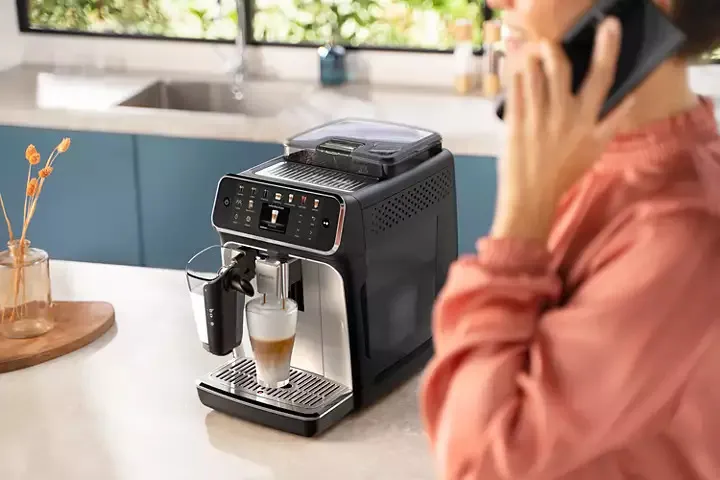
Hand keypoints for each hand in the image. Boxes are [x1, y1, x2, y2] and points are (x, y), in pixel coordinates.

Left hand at [492, 17, 634, 241]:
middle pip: (560, 68)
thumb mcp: (596, 149)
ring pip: (534, 75)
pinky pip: (514, 90)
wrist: (532, 197)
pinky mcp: (514, 123)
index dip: (608, 48)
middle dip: (552, 49)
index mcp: (587, 120)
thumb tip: (629, 98)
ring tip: (528, 57)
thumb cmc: (564, 174)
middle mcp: (563, 116)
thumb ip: (613, 122)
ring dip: (530, 60)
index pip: (602, 77)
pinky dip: (515, 77)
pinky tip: (516, 74)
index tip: (609, 26)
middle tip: (546, 45)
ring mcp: (537, 119)